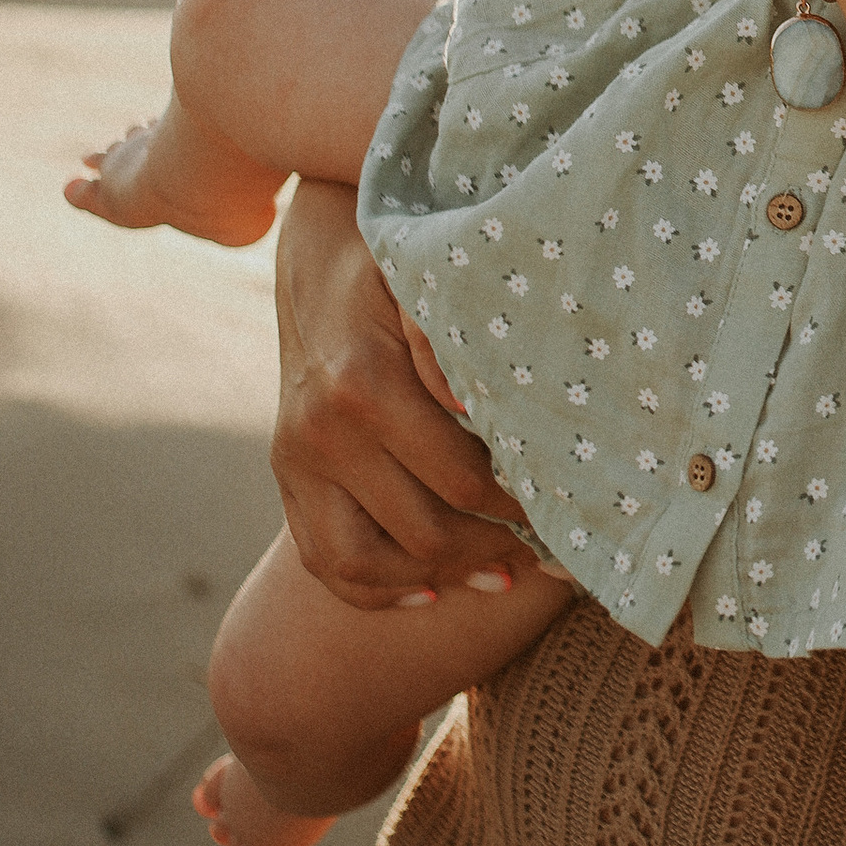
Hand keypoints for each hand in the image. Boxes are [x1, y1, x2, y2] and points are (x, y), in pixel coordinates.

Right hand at [271, 179, 525, 606]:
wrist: (316, 253)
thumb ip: (452, 341)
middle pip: (419, 533)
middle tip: (542, 546)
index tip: (562, 506)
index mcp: (363, 385)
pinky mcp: (283, 475)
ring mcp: (293, 459)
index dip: (519, 507)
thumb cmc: (393, 264)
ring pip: (359, 563)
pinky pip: (320, 558)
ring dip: (434, 580)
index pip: (459, 481)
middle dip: (489, 550)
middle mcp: (320, 432)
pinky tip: (428, 592)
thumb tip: (481, 407)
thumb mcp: (427, 280)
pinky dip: (373, 589)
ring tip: (495, 575)